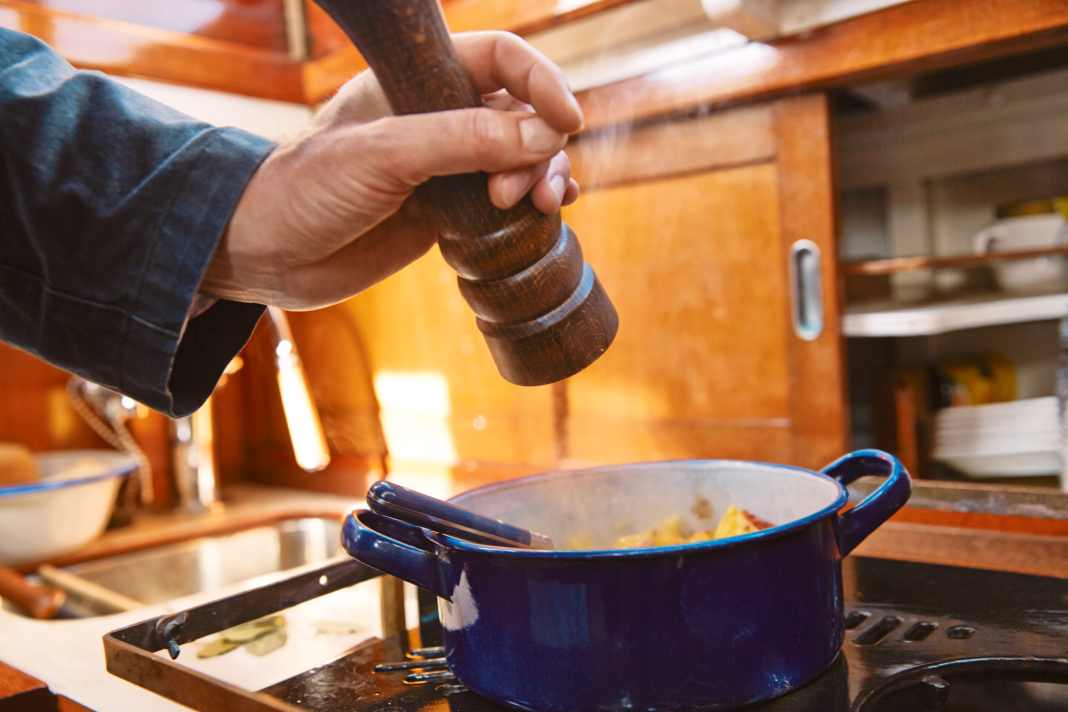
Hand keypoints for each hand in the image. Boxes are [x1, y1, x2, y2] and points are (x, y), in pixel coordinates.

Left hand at [203, 32, 582, 309]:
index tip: (568, 120)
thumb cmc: (304, 191)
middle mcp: (436, 119)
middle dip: (540, 147)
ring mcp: (445, 168)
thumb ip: (462, 142)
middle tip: (519, 191)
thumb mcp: (383, 155)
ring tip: (535, 208)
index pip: (499, 60)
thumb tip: (543, 137)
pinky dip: (533, 207)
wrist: (265, 256)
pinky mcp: (447, 212)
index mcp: (415, 81)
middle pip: (522, 113)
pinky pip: (506, 202)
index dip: (541, 82)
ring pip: (521, 159)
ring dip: (542, 178)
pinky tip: (548, 216)